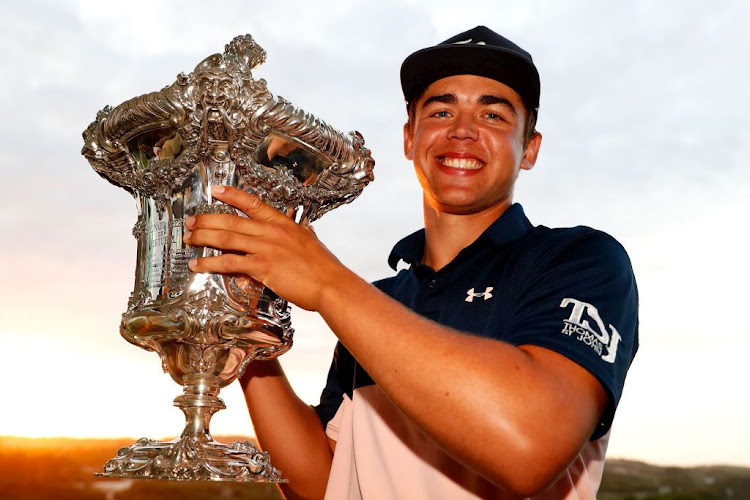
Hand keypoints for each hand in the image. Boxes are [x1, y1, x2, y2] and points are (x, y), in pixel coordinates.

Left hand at [184, 185, 344, 310]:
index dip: (232, 195)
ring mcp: (266, 248)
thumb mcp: (314, 243)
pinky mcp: (262, 266)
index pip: (253, 203)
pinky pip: (229, 262)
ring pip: (226, 238)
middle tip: (191, 221)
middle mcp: (272, 232)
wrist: (331, 284)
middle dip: (207, 220)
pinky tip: (198, 264)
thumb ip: (305, 235)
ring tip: (188, 238)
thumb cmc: (325, 268)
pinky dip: (210, 263)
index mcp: (284, 224)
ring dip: (203, 237)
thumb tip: (307, 231)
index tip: (216, 190)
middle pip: (232, 220)